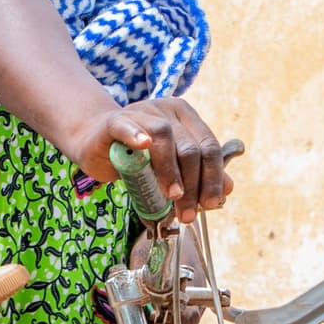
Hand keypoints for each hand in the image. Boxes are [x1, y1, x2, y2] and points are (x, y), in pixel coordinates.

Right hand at [88, 97, 235, 213]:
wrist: (95, 142)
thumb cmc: (136, 156)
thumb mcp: (171, 166)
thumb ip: (198, 174)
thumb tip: (228, 190)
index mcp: (186, 117)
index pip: (209, 146)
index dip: (213, 177)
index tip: (209, 205)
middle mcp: (166, 110)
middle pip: (189, 146)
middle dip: (192, 184)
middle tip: (186, 213)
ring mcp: (141, 111)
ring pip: (163, 135)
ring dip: (170, 170)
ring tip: (171, 196)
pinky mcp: (114, 120)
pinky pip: (127, 126)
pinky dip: (136, 135)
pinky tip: (143, 146)